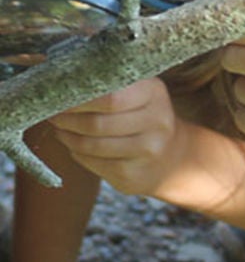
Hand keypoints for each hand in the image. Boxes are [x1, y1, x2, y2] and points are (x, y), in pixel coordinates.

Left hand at [49, 78, 179, 195]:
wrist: (173, 157)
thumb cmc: (143, 117)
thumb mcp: (139, 92)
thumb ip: (111, 86)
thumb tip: (66, 87)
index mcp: (154, 93)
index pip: (110, 98)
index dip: (80, 100)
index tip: (61, 97)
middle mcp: (157, 122)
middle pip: (98, 124)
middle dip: (68, 120)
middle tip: (54, 116)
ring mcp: (149, 151)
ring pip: (93, 146)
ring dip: (69, 138)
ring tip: (61, 131)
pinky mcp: (136, 175)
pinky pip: (95, 164)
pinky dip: (78, 154)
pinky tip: (75, 147)